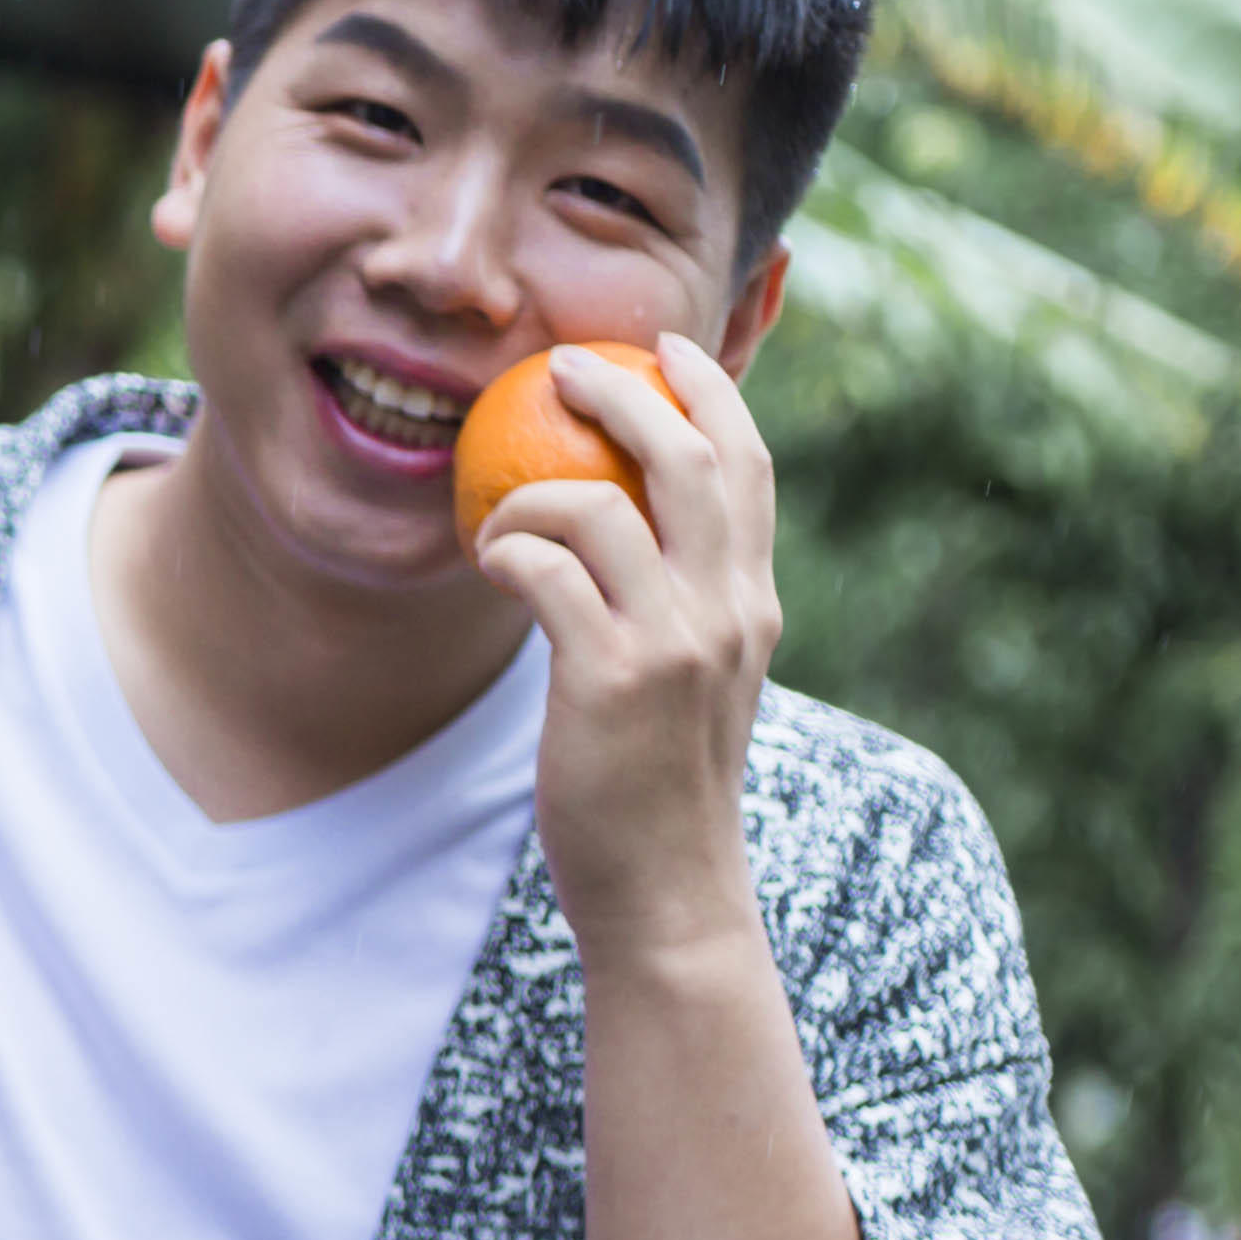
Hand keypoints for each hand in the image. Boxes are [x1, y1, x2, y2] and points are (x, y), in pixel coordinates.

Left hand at [479, 334, 776, 962]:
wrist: (670, 891)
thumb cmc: (661, 789)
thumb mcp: (692, 683)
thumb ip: (679, 611)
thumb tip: (625, 545)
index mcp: (754, 603)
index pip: (747, 467)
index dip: (710, 393)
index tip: (664, 347)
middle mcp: (729, 609)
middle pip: (688, 457)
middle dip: (624, 391)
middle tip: (558, 365)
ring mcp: (675, 642)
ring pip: (603, 504)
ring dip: (532, 487)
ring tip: (495, 510)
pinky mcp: (610, 679)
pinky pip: (546, 571)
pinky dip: (507, 548)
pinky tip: (486, 563)